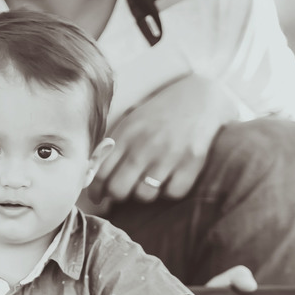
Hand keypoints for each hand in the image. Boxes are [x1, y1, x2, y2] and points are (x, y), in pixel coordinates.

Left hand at [90, 73, 241, 204]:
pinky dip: (168, 191)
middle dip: (116, 196)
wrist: (200, 98)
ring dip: (143, 194)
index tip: (97, 196)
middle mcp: (145, 145)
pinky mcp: (191, 163)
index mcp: (126, 134)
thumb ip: (113, 146)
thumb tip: (94, 176)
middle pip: (119, 189)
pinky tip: (168, 179)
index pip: (101, 172)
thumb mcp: (132, 122)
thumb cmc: (160, 114)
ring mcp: (169, 155)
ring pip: (144, 195)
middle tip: (122, 193)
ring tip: (147, 183)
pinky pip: (172, 193)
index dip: (96, 190)